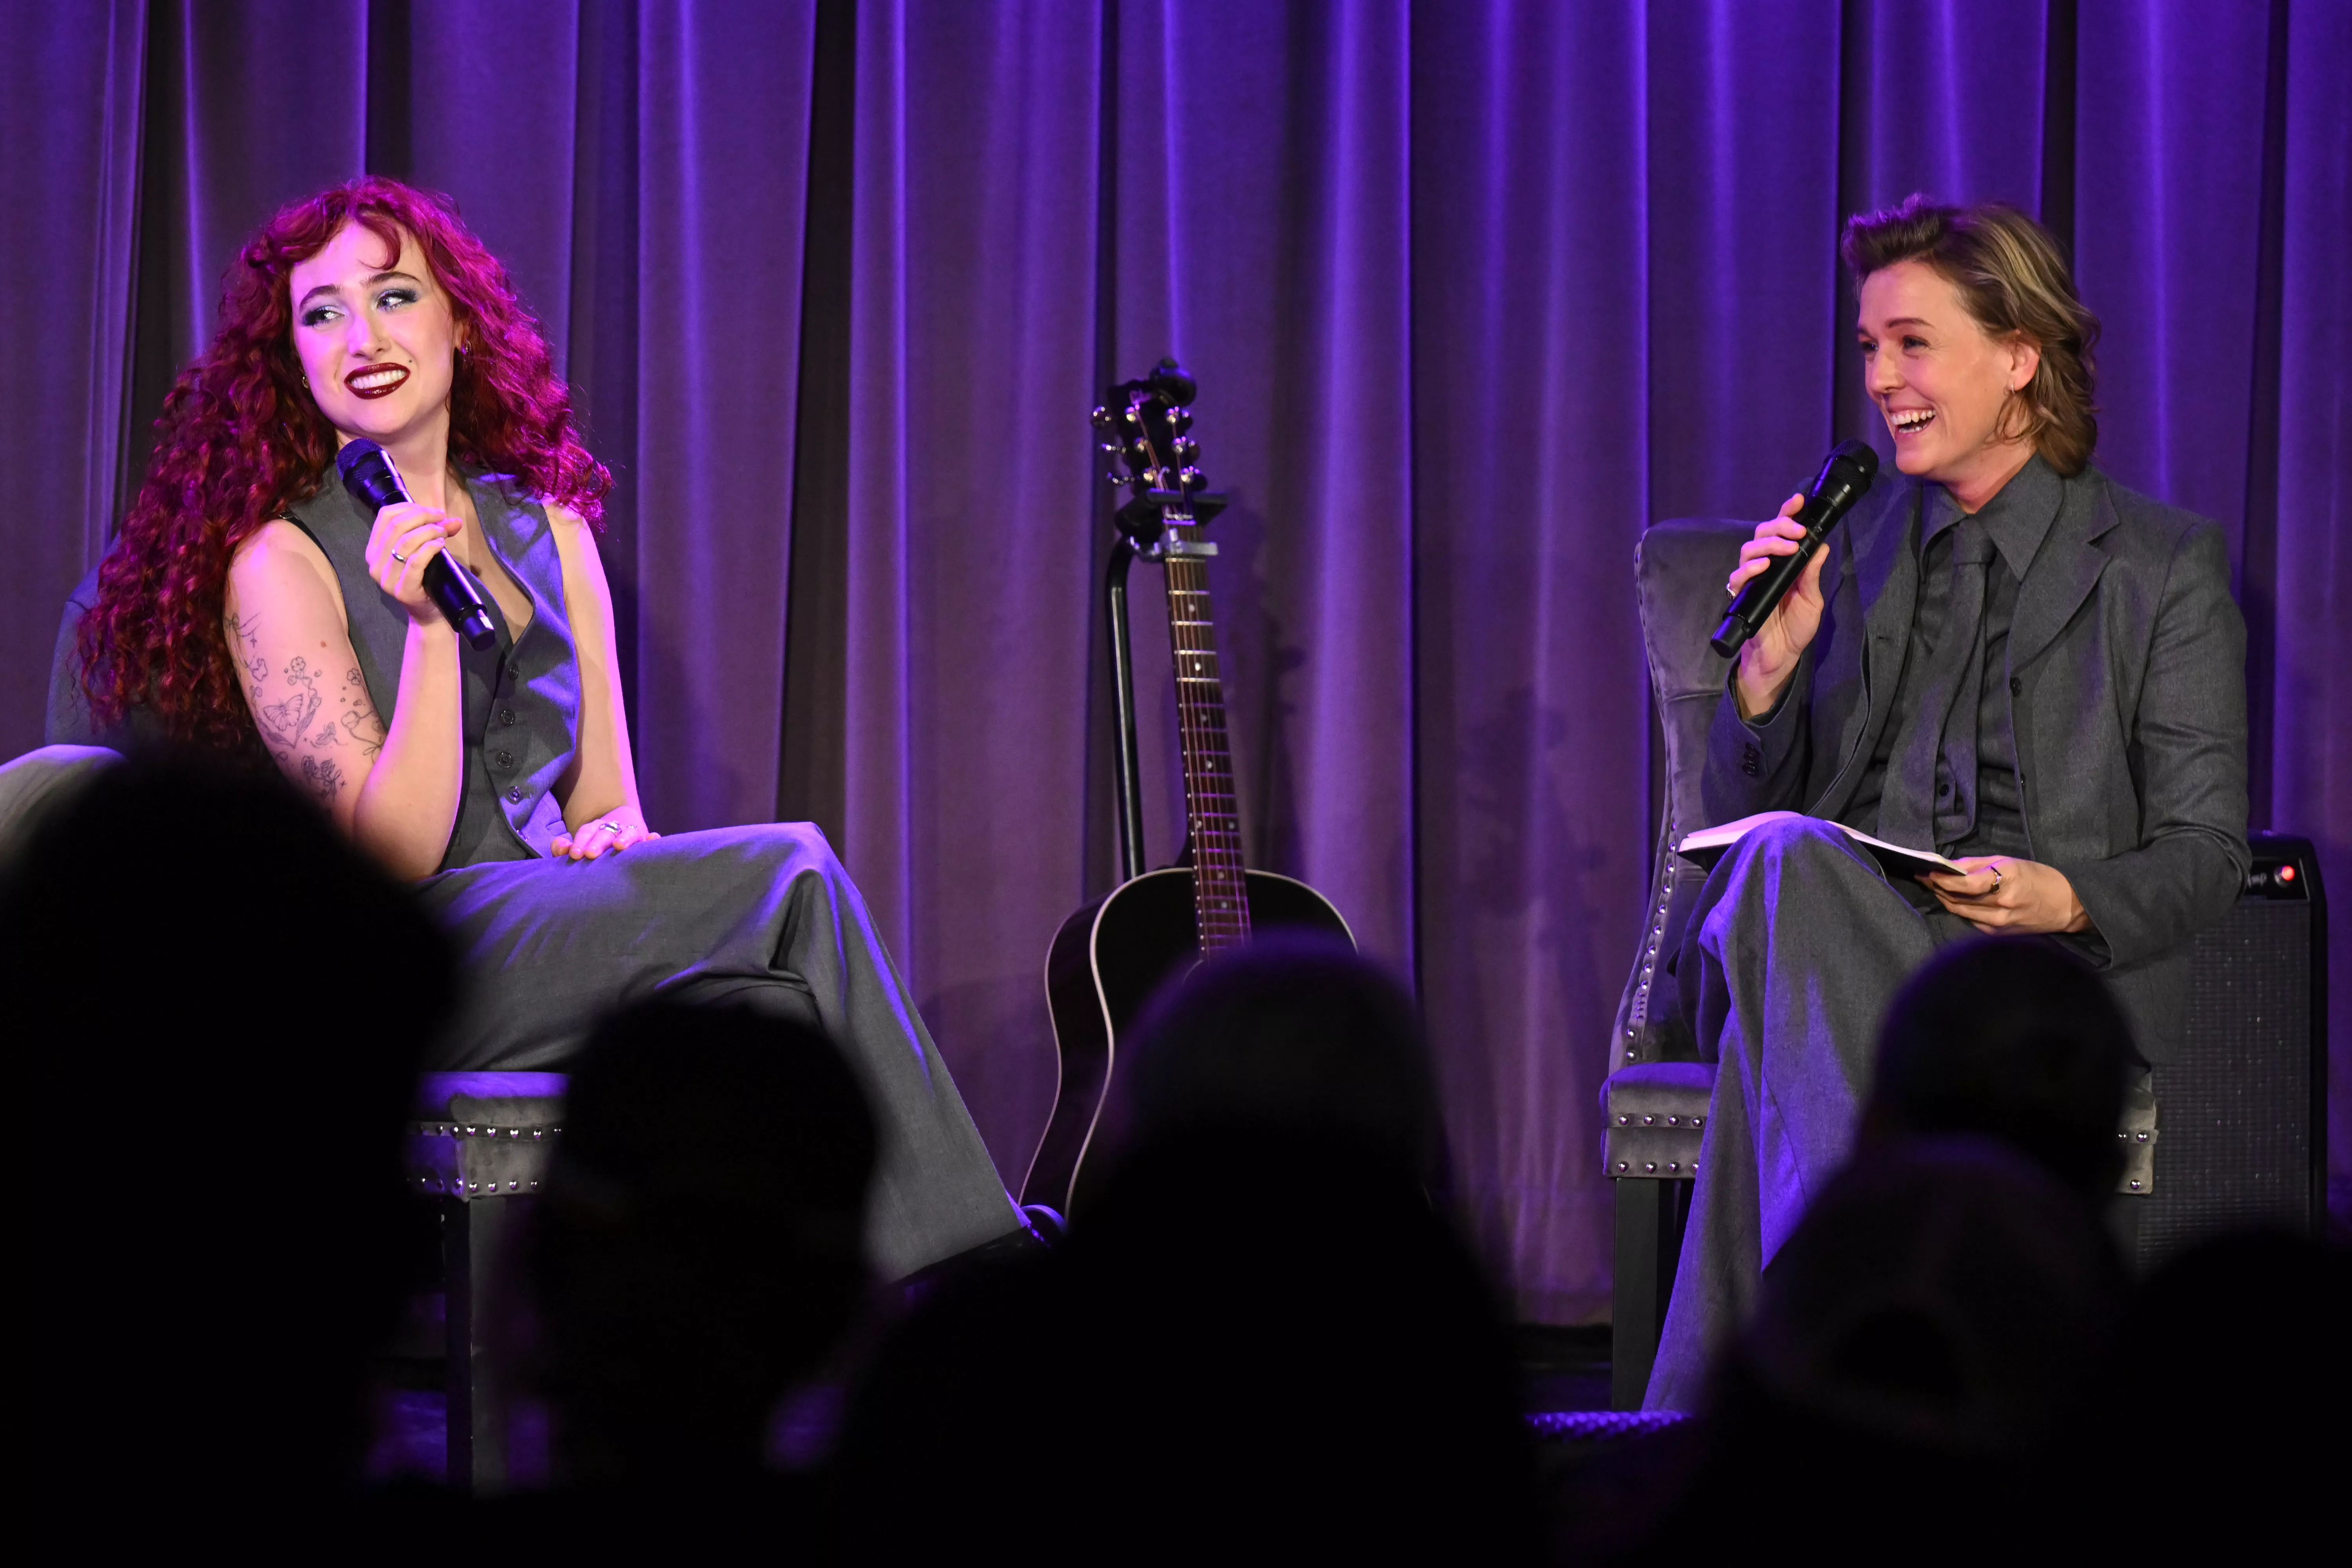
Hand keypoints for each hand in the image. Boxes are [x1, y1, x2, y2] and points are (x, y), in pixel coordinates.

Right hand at [363, 501, 463, 625]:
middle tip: (442, 520)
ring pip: (405, 542)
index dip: (410, 507)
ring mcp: (386, 578)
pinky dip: (430, 548)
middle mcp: (374, 563)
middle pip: (396, 526)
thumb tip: (455, 520)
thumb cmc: (425, 578)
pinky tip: (440, 544)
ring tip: (443, 532)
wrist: (429, 613)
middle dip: (423, 517)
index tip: (432, 511)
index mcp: (374, 549)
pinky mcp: (402, 590)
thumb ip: (436, 532)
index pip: (385, 516)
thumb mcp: (425, 550)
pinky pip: (415, 562)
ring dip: (428, 531)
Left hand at [552, 803, 658, 861]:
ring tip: (619, 846)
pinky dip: (653, 838)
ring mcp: (631, 834)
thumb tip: (561, 850)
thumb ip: (564, 848)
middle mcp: (613, 829)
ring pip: (629, 832)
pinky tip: (653, 838)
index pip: (587, 831)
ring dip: (624, 838)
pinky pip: (650, 839)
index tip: (574, 854)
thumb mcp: (577, 846)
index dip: (580, 841)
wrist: (618, 834)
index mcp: (595, 829)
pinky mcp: (645, 841)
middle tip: (591, 854)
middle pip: (606, 832)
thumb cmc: (593, 848)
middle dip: (598, 842)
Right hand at [1729, 492, 1830, 717]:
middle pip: (1762, 533)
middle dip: (1779, 526)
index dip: (1787, 514)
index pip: (1782, 532)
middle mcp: (1765, 567)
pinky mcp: (1741, 597)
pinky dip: (1748, 569)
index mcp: (1784, 564)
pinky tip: (1763, 567)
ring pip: (1748, 550)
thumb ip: (1813, 575)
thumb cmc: (1795, 628)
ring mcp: (1751, 581)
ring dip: (1768, 545)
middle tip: (1797, 532)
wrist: (1781, 657)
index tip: (1798, 501)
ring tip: (1786, 549)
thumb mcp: (1813, 600)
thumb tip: (1822, 546)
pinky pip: (1737, 577)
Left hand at [1921, 856, 2091, 935]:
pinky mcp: (1999, 933)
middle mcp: (2001, 904)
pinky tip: (1956, 900)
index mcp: (2006, 881)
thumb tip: (1949, 866)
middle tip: (1926, 878)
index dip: (1942, 879)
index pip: (1964, 883)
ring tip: (1935, 887)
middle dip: (1938, 888)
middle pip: (1957, 898)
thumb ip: (1977, 864)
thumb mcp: (2010, 862)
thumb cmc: (2040, 878)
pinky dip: (1961, 909)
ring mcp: (2000, 922)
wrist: (2068, 906)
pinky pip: (1971, 920)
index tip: (1927, 872)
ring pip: (1960, 911)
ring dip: (1945, 899)